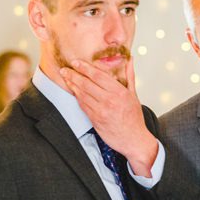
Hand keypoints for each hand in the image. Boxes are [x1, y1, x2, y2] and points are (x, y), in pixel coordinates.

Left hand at [55, 58, 156, 173]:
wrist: (133, 139)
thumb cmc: (134, 117)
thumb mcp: (134, 95)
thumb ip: (129, 76)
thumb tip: (129, 60)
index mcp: (120, 92)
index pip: (98, 75)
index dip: (85, 68)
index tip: (77, 62)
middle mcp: (110, 100)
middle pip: (87, 83)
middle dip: (74, 75)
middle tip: (65, 69)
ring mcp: (101, 111)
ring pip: (82, 94)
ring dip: (72, 85)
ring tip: (66, 78)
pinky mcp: (95, 120)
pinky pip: (82, 106)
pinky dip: (76, 97)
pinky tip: (73, 91)